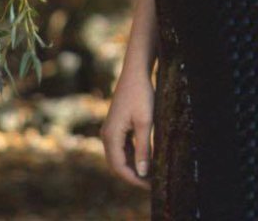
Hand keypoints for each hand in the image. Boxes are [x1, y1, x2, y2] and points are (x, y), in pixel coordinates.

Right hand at [100, 66, 153, 189]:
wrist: (135, 71)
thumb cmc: (141, 94)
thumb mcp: (146, 122)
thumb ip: (144, 148)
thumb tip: (143, 172)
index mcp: (111, 136)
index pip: (119, 166)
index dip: (133, 178)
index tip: (149, 185)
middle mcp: (107, 135)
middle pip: (117, 163)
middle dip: (132, 175)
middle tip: (150, 182)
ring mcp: (110, 130)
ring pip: (119, 155)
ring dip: (132, 165)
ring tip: (149, 173)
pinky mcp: (116, 125)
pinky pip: (122, 146)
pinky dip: (131, 154)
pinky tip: (144, 158)